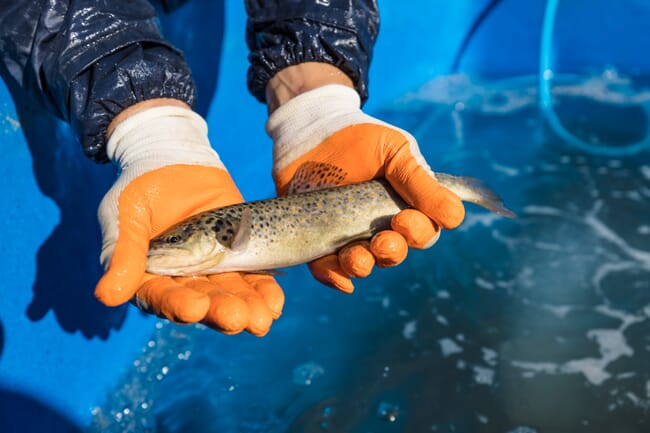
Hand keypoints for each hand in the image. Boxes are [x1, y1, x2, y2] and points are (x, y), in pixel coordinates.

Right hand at [94, 100, 283, 335]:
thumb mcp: (125, 216)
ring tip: (262, 320)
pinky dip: (264, 290)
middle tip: (238, 319)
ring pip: (231, 294)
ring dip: (247, 308)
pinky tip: (274, 303)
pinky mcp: (239, 254)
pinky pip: (254, 277)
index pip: (162, 297)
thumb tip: (106, 296)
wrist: (172, 160)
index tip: (194, 308)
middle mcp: (183, 281)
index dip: (177, 304)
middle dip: (220, 312)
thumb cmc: (139, 189)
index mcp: (150, 278)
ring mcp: (214, 269)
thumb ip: (123, 254)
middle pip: (203, 302)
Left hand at [266, 65, 464, 292]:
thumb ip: (420, 181)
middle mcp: (379, 227)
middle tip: (384, 238)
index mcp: (405, 206)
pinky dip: (334, 277)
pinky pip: (328, 269)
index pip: (424, 232)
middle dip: (393, 250)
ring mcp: (349, 236)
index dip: (420, 232)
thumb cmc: (358, 139)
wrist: (310, 132)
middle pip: (396, 253)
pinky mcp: (318, 241)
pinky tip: (339, 278)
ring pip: (364, 265)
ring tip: (356, 256)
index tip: (405, 219)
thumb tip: (455, 216)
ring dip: (363, 266)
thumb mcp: (395, 151)